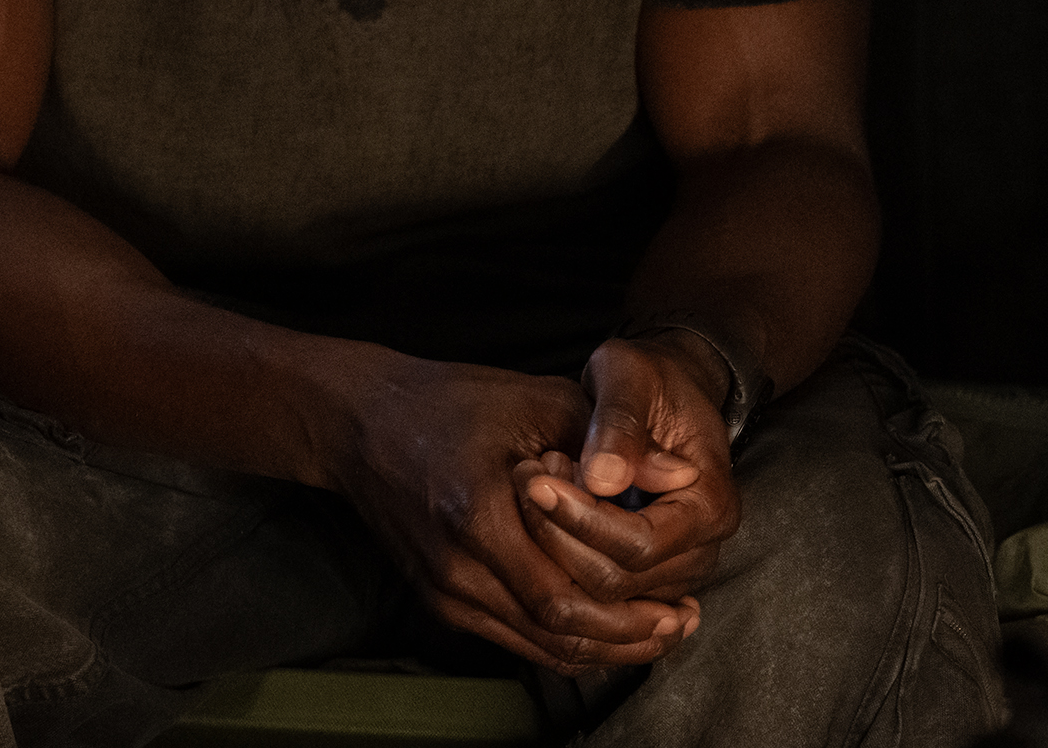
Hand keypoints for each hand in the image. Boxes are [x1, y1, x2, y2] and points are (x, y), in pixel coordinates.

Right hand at [325, 357, 697, 672]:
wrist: (365, 423)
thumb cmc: (457, 402)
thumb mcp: (544, 402)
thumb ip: (614, 443)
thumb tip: (683, 475)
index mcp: (479, 515)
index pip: (561, 594)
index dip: (627, 611)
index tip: (681, 601)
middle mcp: (457, 567)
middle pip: (553, 631)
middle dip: (626, 637)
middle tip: (679, 623)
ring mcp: (444, 591)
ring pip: (534, 645)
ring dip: (601, 646)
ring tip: (656, 631)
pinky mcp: (441, 599)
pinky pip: (511, 637)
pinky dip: (562, 639)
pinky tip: (606, 628)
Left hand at [511, 334, 742, 620]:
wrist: (667, 390)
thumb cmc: (652, 377)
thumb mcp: (633, 376)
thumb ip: (619, 423)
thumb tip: (602, 479)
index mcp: (711, 504)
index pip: (640, 544)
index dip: (582, 521)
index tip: (536, 483)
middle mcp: (702, 548)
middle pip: (617, 580)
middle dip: (559, 538)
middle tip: (527, 481)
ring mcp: (677, 569)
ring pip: (600, 596)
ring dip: (554, 551)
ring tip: (537, 488)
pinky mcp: (648, 576)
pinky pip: (595, 594)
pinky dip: (561, 561)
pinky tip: (544, 513)